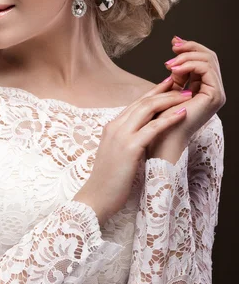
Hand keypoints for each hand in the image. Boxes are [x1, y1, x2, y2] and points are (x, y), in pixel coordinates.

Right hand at [73, 78, 193, 224]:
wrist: (96, 198)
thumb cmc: (109, 181)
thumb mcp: (117, 154)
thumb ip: (127, 140)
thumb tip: (145, 135)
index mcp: (112, 127)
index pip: (136, 103)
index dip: (154, 92)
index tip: (170, 85)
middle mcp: (115, 127)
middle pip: (143, 102)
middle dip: (165, 92)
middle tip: (184, 86)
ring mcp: (121, 136)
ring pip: (148, 109)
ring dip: (170, 100)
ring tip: (187, 95)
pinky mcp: (129, 147)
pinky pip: (153, 128)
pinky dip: (169, 118)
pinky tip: (182, 113)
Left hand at [154, 36, 225, 141]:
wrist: (161, 138)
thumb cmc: (161, 118)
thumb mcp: (169, 89)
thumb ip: (177, 73)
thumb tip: (175, 53)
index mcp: (204, 89)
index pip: (203, 60)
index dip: (189, 48)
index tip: (173, 42)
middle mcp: (214, 90)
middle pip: (209, 56)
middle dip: (190, 47)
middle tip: (173, 45)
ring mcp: (216, 93)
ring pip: (209, 59)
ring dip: (187, 56)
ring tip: (169, 63)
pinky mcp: (214, 95)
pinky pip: (206, 69)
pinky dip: (190, 64)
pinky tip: (174, 69)